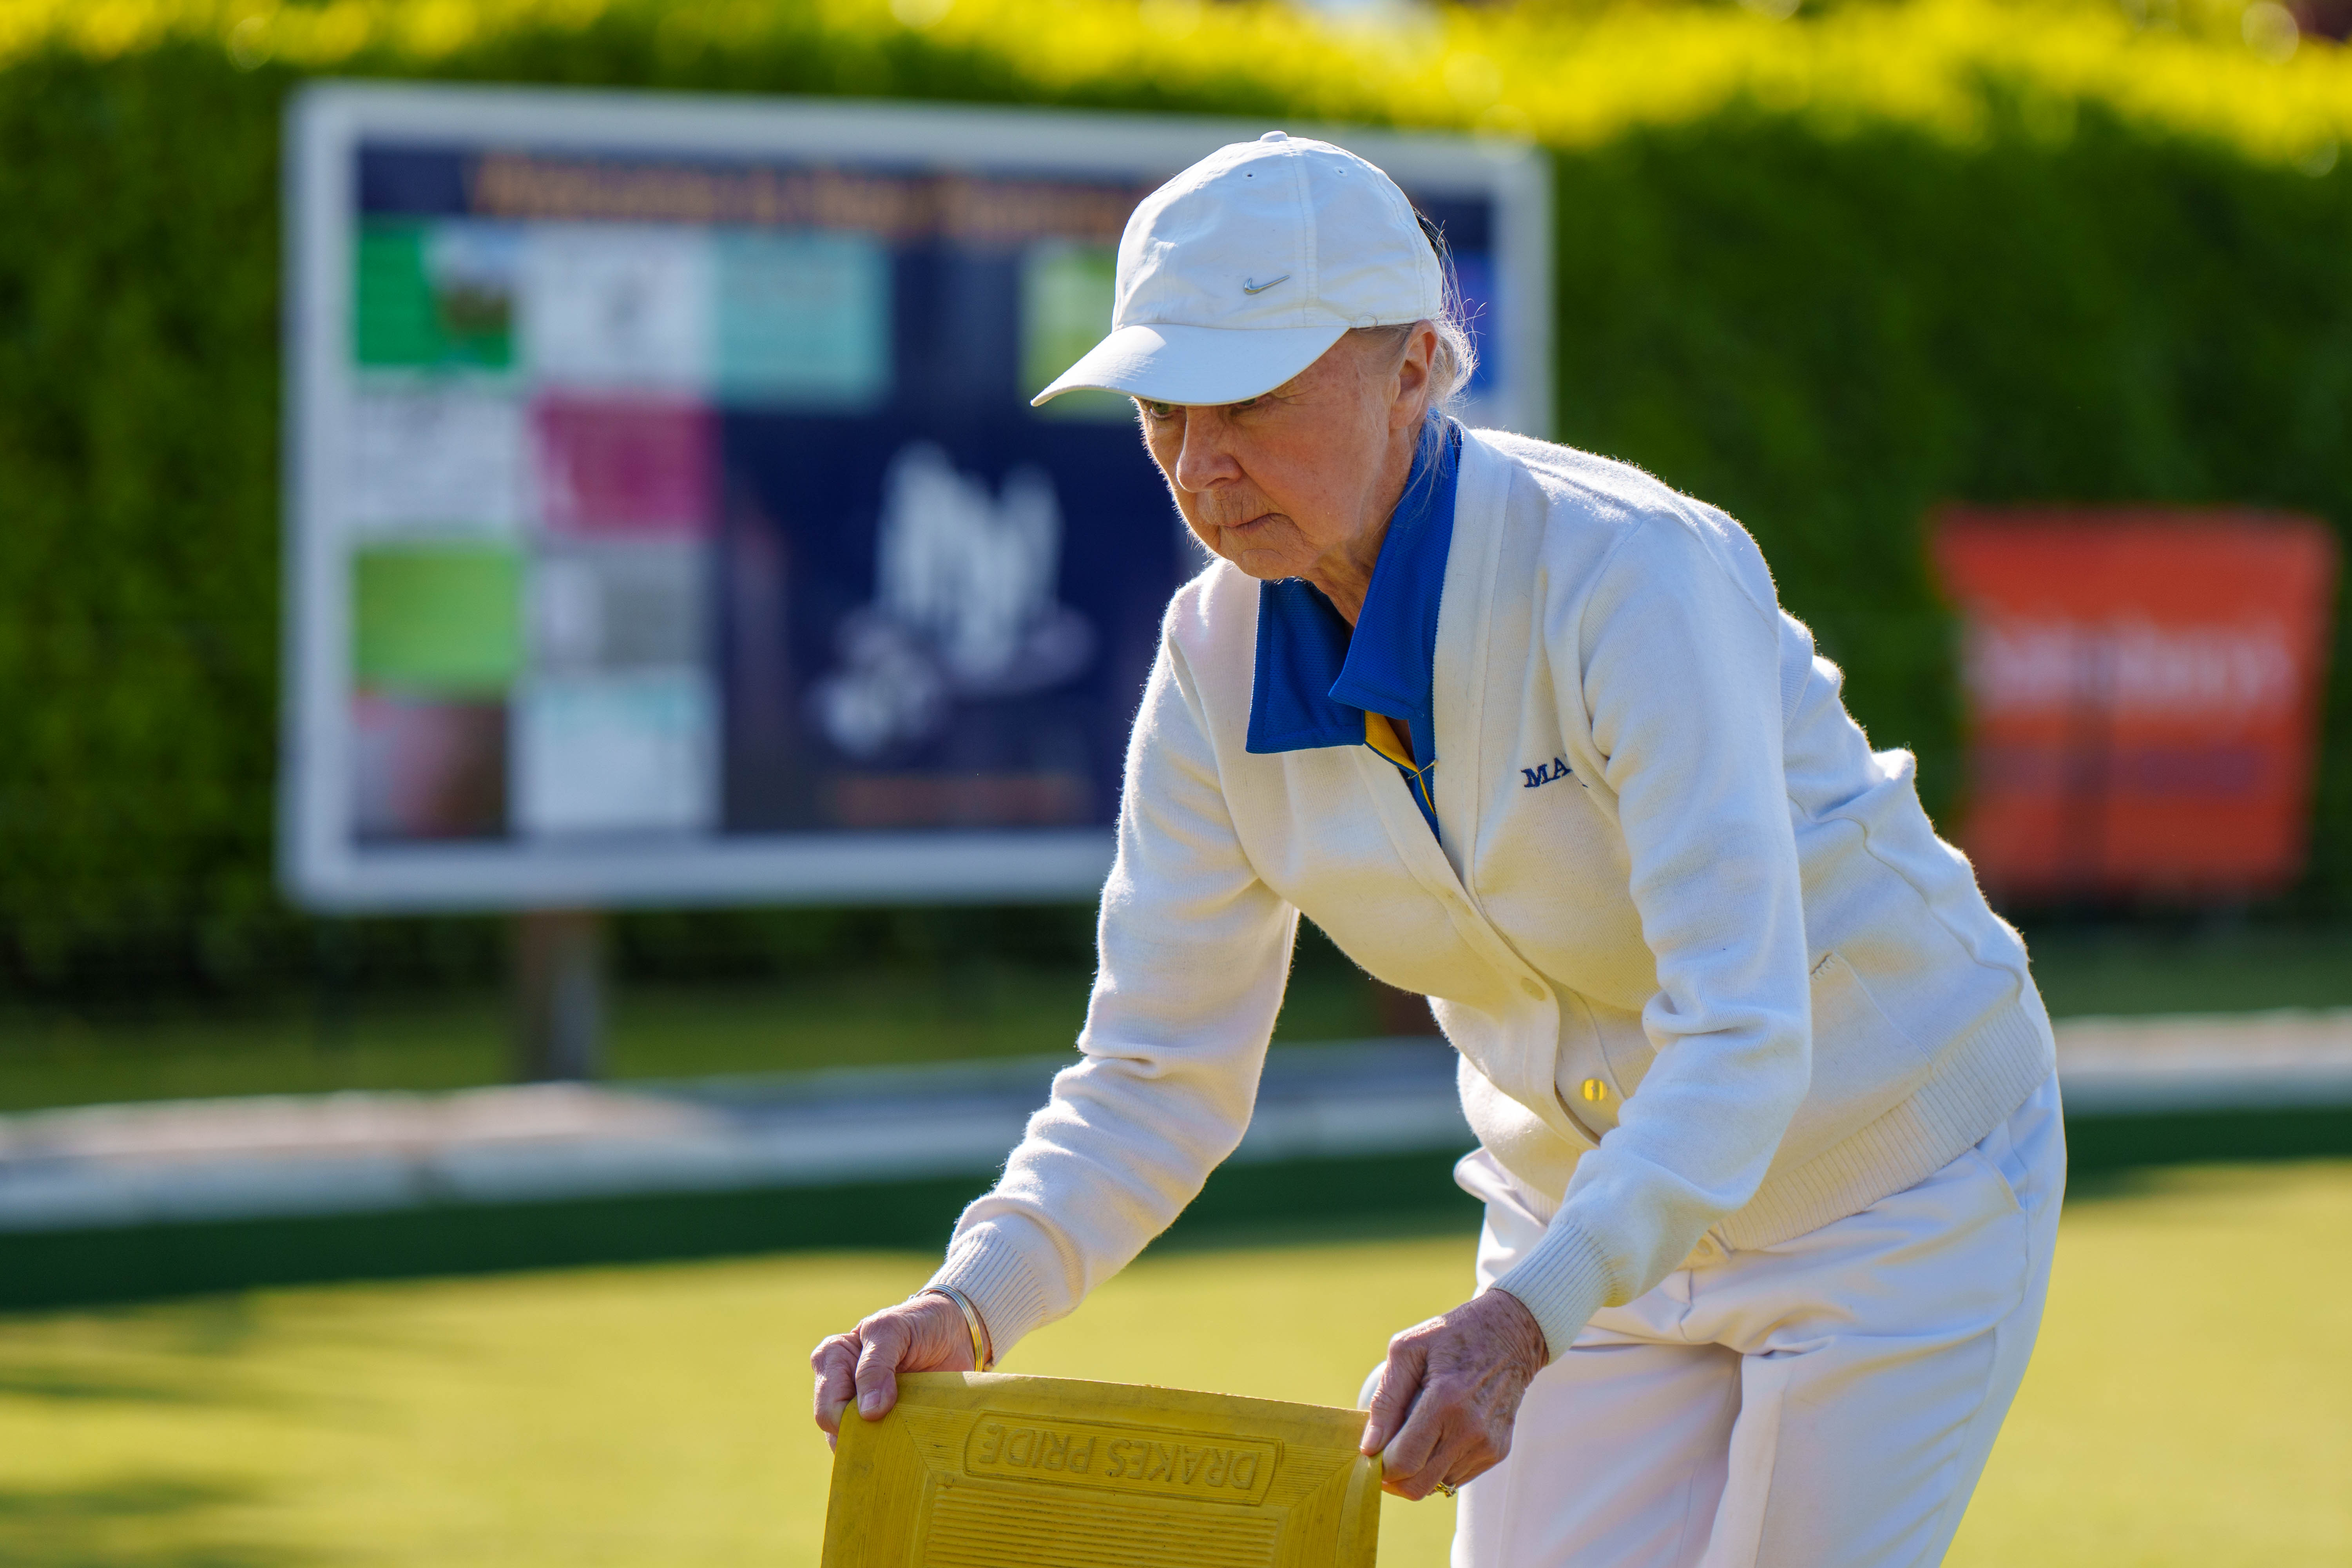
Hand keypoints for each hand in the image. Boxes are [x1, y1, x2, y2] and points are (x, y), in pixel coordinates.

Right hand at [810, 1294, 974, 1446]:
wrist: (953, 1333)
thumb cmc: (918, 1324)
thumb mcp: (893, 1331)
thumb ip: (875, 1366)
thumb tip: (867, 1413)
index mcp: (832, 1359)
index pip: (828, 1408)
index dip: (852, 1418)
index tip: (885, 1409)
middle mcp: (838, 1389)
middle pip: (837, 1434)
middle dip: (866, 1437)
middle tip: (899, 1428)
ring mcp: (858, 1410)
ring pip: (856, 1448)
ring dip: (882, 1447)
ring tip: (907, 1433)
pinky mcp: (881, 1426)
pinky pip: (878, 1451)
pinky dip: (894, 1452)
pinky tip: (910, 1443)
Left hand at [1359, 1287, 1548, 1500]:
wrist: (1509, 1334)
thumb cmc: (1452, 1336)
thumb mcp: (1407, 1349)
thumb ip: (1385, 1399)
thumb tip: (1369, 1446)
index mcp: (1445, 1401)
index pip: (1404, 1462)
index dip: (1380, 1466)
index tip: (1371, 1452)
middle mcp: (1470, 1430)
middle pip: (1419, 1486)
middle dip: (1394, 1478)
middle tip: (1385, 1454)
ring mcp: (1487, 1445)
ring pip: (1437, 1484)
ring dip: (1420, 1468)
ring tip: (1419, 1431)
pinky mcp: (1498, 1451)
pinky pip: (1457, 1476)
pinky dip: (1440, 1463)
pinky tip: (1441, 1431)